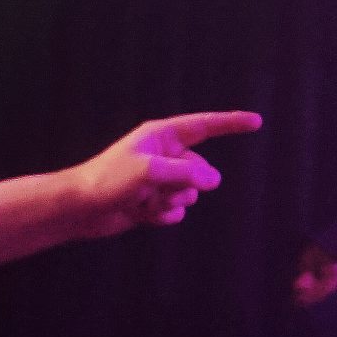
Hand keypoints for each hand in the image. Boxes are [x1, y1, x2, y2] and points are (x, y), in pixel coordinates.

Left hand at [70, 112, 262, 236]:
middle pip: (201, 168)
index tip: (256, 121)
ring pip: (190, 192)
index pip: (205, 126)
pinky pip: (176, 210)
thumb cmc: (108, 180)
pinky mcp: (153, 200)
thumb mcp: (150, 171)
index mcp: (162, 136)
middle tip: (160, 188)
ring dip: (172, 201)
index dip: (231, 123)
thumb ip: (186, 173)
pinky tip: (142, 215)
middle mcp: (164, 155)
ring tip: (145, 202)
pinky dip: (163, 215)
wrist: (79, 208)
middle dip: (187, 183)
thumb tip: (213, 180)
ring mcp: (159, 179)